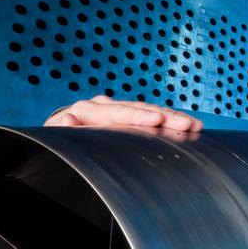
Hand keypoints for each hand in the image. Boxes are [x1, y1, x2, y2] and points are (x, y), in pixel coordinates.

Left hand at [44, 96, 202, 133]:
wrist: (54, 138)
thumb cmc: (55, 143)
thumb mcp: (53, 138)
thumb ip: (60, 130)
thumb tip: (67, 118)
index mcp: (86, 111)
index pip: (116, 113)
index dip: (137, 117)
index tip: (156, 121)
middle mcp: (103, 106)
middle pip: (138, 109)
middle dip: (164, 117)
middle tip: (187, 124)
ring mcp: (115, 109)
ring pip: (147, 111)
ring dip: (172, 118)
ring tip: (195, 126)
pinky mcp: (124, 117)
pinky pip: (148, 117)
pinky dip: (167, 122)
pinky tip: (188, 126)